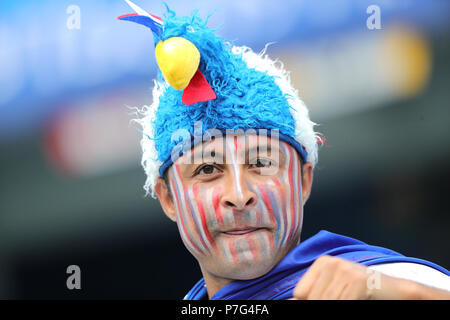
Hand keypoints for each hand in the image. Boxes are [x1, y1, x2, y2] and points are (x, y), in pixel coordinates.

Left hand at [291, 255, 449, 299]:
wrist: (393, 290)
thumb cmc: (359, 291)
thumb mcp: (333, 289)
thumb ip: (313, 293)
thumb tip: (289, 301)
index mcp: (322, 263)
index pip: (300, 293)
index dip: (310, 302)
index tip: (330, 298)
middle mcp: (331, 263)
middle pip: (312, 299)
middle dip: (323, 304)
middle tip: (343, 298)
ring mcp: (345, 270)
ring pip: (326, 301)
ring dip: (337, 304)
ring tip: (350, 298)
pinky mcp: (357, 281)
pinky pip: (341, 303)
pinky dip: (348, 305)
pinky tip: (357, 300)